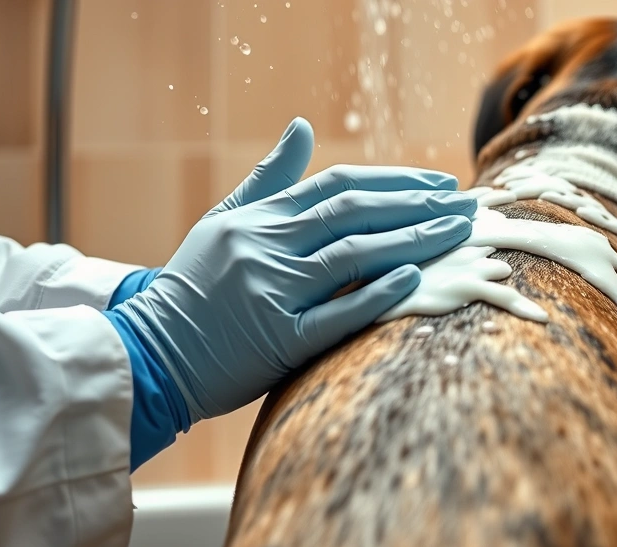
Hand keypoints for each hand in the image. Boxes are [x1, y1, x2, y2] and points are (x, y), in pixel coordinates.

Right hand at [104, 118, 477, 468]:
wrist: (149, 353)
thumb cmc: (194, 286)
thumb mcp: (224, 221)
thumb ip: (270, 177)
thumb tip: (303, 125)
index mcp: (259, 218)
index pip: (339, 186)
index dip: (395, 180)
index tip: (440, 181)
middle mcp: (266, 246)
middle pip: (355, 213)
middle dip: (417, 204)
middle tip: (467, 204)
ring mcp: (272, 291)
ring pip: (354, 255)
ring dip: (413, 239)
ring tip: (458, 231)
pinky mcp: (278, 339)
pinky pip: (337, 314)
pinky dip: (377, 293)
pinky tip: (416, 277)